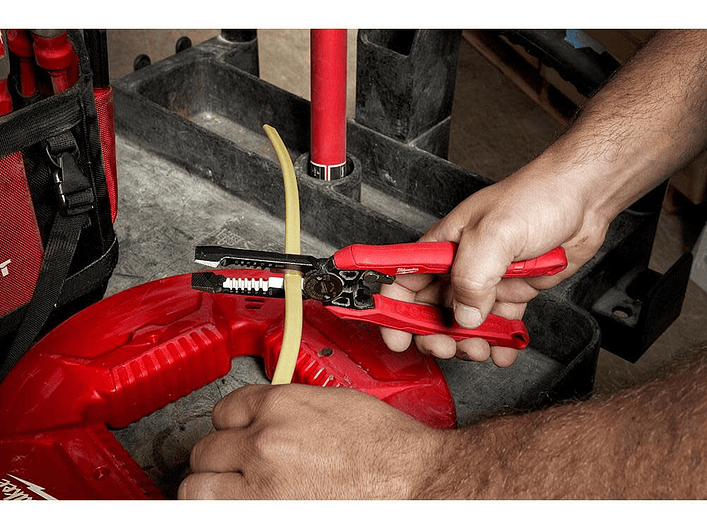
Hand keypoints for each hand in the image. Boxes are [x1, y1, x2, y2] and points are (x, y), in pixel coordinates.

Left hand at [178, 384, 448, 498]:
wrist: (416, 480)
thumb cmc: (388, 447)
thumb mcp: (334, 404)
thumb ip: (290, 408)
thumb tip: (265, 419)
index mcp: (282, 406)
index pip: (224, 410)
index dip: (232, 425)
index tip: (235, 435)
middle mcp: (266, 441)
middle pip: (205, 450)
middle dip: (218, 458)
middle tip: (232, 467)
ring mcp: (262, 483)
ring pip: (198, 487)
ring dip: (211, 488)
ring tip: (230, 492)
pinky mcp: (268, 516)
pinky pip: (220, 516)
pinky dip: (228, 512)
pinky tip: (247, 507)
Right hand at [380, 165, 608, 365]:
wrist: (584, 198)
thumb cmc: (537, 196)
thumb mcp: (496, 232)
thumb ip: (473, 276)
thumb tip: (465, 314)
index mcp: (442, 246)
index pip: (402, 279)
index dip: (393, 310)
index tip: (396, 337)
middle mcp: (459, 265)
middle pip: (431, 309)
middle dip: (434, 334)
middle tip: (447, 348)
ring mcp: (486, 280)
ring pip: (465, 323)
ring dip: (469, 343)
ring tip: (482, 349)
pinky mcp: (512, 291)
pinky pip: (499, 324)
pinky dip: (500, 342)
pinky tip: (504, 351)